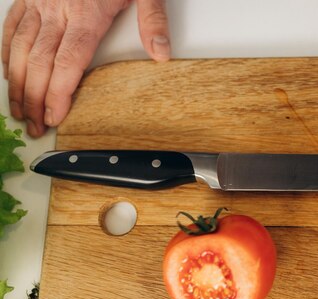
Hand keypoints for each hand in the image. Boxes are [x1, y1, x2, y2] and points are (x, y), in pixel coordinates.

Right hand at [2, 0, 170, 137]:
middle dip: (34, 97)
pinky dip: (6, 52)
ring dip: (17, 82)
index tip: (55, 116)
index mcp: (87, 14)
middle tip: (35, 125)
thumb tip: (160, 54)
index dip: (58, 92)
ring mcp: (39, 2)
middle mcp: (58, 10)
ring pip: (19, 47)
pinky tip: (8, 73)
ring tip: (19, 110)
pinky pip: (11, 26)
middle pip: (39, 61)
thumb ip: (152, 21)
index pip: (68, 62)